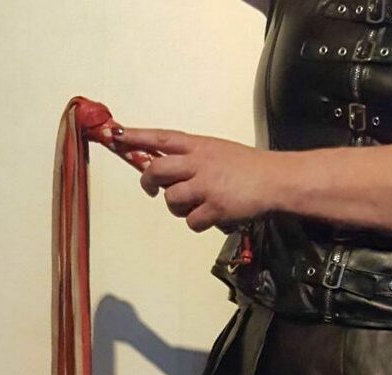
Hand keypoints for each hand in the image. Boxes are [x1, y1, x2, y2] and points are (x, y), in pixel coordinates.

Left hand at [100, 126, 276, 231]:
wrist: (275, 180)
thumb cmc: (249, 168)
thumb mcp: (219, 152)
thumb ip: (194, 160)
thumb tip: (171, 175)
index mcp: (199, 146)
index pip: (160, 138)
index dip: (136, 137)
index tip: (116, 135)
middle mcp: (198, 162)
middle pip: (156, 170)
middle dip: (148, 182)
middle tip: (152, 189)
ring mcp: (205, 185)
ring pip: (171, 200)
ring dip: (178, 208)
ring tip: (195, 206)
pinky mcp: (214, 207)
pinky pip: (191, 221)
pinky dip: (198, 223)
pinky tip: (212, 218)